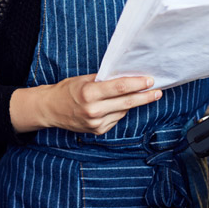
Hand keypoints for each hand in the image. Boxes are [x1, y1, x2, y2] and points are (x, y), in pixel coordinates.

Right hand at [10, 74, 161, 134]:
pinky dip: (119, 111)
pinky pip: (116, 119)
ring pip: (123, 112)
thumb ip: (104, 79)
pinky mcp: (97, 131)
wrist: (50, 110)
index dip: (137, 84)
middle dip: (145, 97)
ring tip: (137, 94)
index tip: (150, 80)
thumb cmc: (67, 90)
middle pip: (126, 103)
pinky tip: (116, 105)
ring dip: (132, 103)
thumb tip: (126, 76)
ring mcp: (96, 123)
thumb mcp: (83, 79)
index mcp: (89, 93)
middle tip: (158, 91)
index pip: (119, 88)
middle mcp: (93, 110)